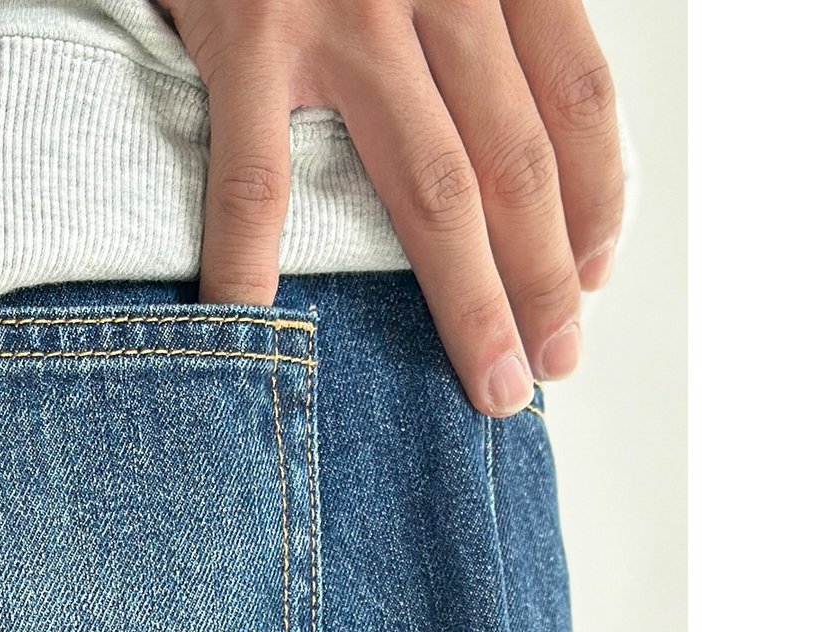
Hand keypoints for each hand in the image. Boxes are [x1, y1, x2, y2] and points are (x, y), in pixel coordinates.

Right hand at [159, 0, 622, 414]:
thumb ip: (469, 5)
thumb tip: (498, 107)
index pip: (577, 96)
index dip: (599, 198)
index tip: (594, 274)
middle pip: (517, 160)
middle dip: (547, 276)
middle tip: (552, 364)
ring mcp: (344, 16)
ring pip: (431, 184)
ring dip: (468, 298)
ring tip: (487, 378)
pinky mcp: (248, 39)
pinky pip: (259, 182)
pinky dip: (254, 267)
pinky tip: (263, 332)